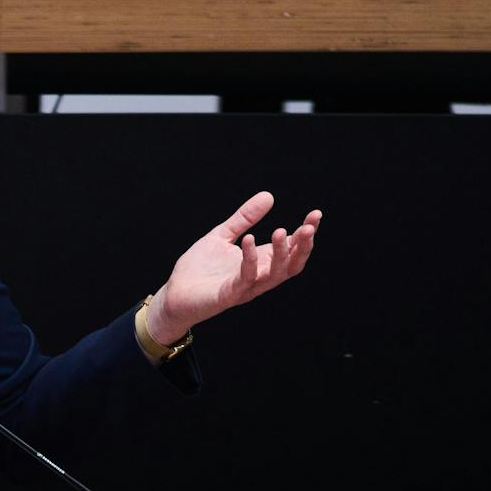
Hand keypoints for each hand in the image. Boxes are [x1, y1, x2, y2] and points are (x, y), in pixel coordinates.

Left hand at [145, 192, 320, 343]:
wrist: (175, 294)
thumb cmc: (199, 269)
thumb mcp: (222, 235)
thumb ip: (244, 218)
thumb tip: (269, 196)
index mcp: (261, 261)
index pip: (292, 249)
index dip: (306, 233)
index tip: (316, 214)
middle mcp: (259, 276)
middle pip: (292, 264)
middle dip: (303, 246)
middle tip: (309, 226)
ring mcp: (246, 287)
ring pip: (275, 274)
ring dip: (282, 254)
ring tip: (281, 231)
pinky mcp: (229, 295)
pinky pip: (246, 278)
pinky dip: (250, 259)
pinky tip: (250, 240)